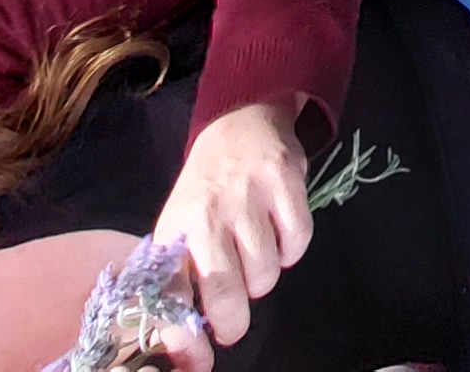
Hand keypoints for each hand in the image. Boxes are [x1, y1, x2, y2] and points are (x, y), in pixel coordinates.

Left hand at [153, 100, 311, 344]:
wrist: (239, 122)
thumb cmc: (205, 191)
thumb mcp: (181, 229)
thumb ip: (182, 280)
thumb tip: (187, 347)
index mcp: (174, 231)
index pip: (172, 297)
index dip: (184, 340)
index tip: (200, 364)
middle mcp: (207, 215)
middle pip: (225, 293)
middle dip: (233, 322)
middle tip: (234, 324)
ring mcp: (248, 196)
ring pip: (266, 273)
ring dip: (263, 277)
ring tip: (255, 256)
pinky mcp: (285, 180)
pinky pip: (297, 243)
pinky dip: (292, 250)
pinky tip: (279, 234)